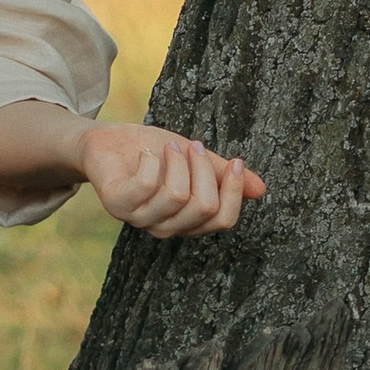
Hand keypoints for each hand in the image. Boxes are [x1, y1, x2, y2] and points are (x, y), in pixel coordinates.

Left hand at [79, 122, 265, 238]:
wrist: (109, 142)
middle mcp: (166, 227)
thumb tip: (261, 189)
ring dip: (178, 163)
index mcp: (188, 222)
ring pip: (177, 196)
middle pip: (204, 207)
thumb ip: (224, 175)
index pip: (223, 221)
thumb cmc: (155, 152)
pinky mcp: (117, 205)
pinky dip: (152, 161)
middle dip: (205, 169)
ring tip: (170, 147)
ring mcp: (140, 219)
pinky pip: (147, 185)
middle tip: (193, 145)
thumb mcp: (196, 161)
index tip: (236, 161)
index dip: (234, 191)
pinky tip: (147, 154)